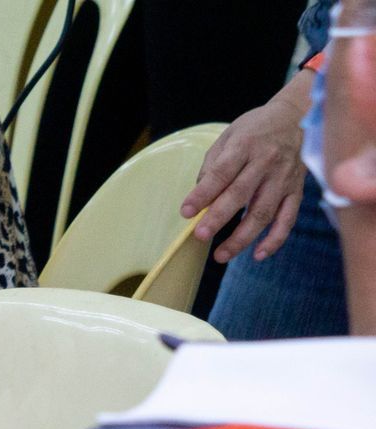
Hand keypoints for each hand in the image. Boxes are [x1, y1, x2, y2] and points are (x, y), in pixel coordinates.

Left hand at [181, 79, 309, 262]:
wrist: (299, 116)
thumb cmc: (256, 128)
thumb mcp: (229, 136)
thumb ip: (213, 165)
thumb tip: (200, 197)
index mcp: (245, 146)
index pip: (221, 173)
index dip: (203, 194)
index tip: (186, 213)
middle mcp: (267, 162)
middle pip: (241, 195)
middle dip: (219, 218)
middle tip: (200, 236)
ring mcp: (284, 178)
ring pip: (263, 212)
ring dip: (242, 237)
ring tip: (221, 255)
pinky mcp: (297, 190)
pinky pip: (287, 218)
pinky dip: (275, 239)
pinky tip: (258, 254)